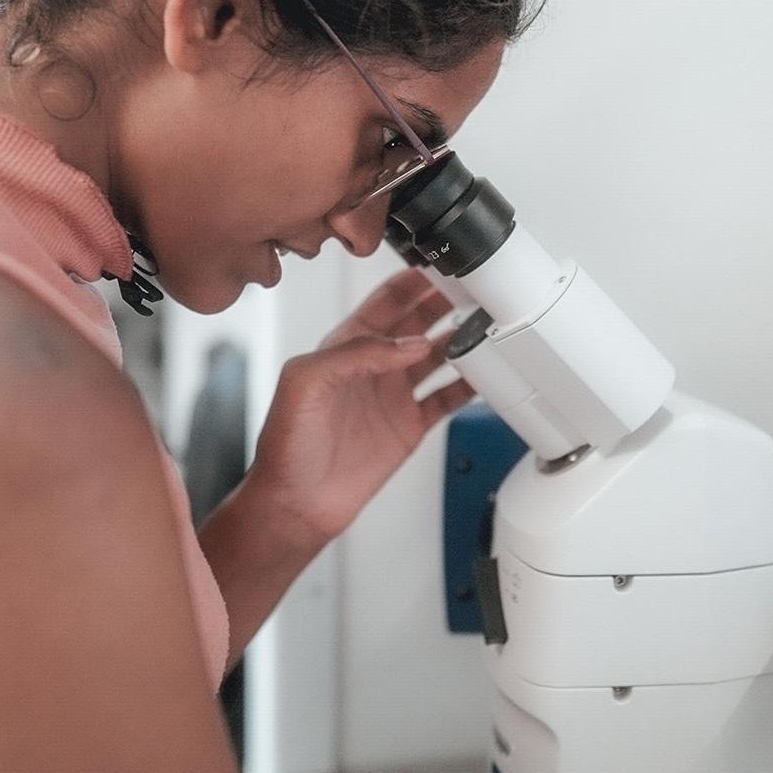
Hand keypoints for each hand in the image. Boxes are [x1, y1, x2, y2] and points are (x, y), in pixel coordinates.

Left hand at [252, 267, 474, 544]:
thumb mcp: (306, 382)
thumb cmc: (287, 445)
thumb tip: (407, 343)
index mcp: (345, 346)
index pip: (386, 301)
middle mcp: (372, 366)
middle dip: (445, 301)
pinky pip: (447, 396)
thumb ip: (355, 353)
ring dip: (460, 338)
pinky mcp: (409, 424)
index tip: (439, 268)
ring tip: (485, 324)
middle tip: (473, 289)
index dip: (412, 282)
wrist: (297, 503)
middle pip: (418, 321)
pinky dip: (469, 384)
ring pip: (438, 354)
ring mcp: (393, 394)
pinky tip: (485, 374)